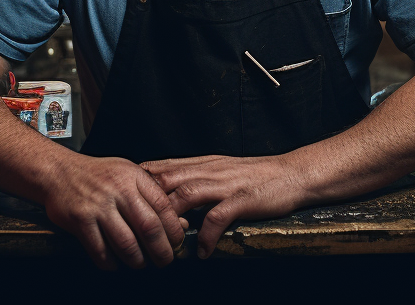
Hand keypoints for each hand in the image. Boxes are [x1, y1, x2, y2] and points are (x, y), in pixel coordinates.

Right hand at [42, 152, 185, 269]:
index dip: (173, 229)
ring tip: (140, 263)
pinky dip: (111, 264)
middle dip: (161, 251)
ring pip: (126, 243)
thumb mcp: (127, 174)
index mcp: (133, 176)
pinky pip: (101, 251)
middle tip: (165, 261)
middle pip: (149, 227)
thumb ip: (151, 195)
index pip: (163, 205)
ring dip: (137, 260)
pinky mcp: (81, 220)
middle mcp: (118, 189)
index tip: (177, 242)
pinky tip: (115, 263)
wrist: (59, 171)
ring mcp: (98, 205)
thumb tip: (179, 223)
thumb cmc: (98, 175)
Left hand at [143, 154, 304, 258]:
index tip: (122, 198)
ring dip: (172, 219)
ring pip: (187, 194)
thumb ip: (197, 178)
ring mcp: (225, 184)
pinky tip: (201, 251)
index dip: (140, 182)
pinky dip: (206, 235)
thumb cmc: (256, 175)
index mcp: (203, 163)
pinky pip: (218, 217)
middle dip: (148, 201)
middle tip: (133, 226)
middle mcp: (209, 170)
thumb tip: (170, 193)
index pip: (163, 167)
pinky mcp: (242, 199)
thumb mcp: (221, 170)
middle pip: (168, 178)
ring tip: (163, 242)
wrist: (291, 173)